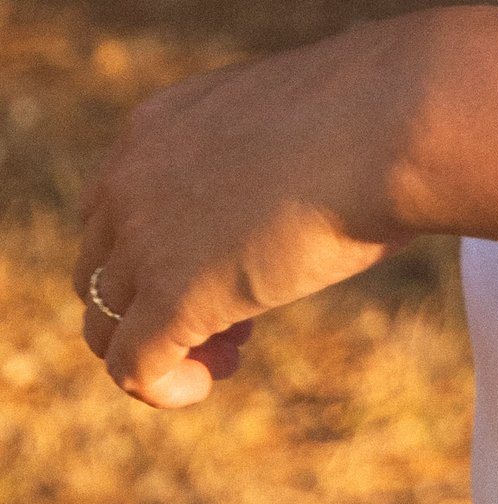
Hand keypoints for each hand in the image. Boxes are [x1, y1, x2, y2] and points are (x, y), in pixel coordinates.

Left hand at [74, 17, 438, 410]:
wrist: (390, 121)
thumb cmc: (377, 116)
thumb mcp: (293, 127)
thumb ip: (265, 162)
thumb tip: (301, 197)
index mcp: (156, 127)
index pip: (112, 209)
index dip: (156, 252)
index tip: (225, 264)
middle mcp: (131, 180)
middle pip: (100, 269)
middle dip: (155, 301)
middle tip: (235, 317)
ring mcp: (144, 241)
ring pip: (106, 324)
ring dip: (164, 346)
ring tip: (229, 354)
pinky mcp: (171, 298)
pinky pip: (131, 368)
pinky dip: (164, 387)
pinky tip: (211, 382)